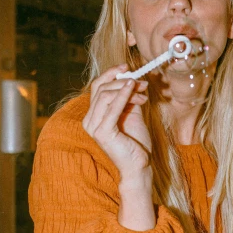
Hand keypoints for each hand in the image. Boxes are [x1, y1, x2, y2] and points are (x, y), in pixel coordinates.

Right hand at [82, 64, 150, 179]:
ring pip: (105, 95)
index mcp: (93, 116)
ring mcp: (93, 127)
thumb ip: (128, 98)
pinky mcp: (102, 132)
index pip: (97, 87)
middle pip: (100, 89)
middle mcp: (89, 120)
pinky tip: (133, 89)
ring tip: (143, 91)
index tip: (126, 67)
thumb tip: (131, 79)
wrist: (139, 166)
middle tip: (142, 82)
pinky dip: (123, 95)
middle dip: (122, 81)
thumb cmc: (136, 143)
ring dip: (126, 89)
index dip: (110, 74)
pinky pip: (112, 107)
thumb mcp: (132, 114)